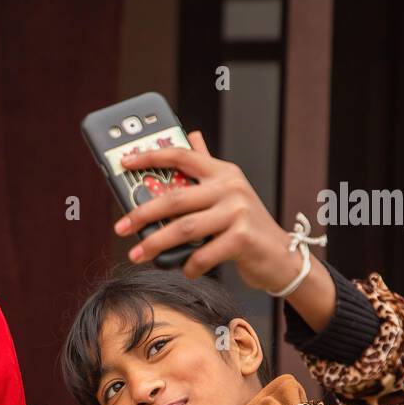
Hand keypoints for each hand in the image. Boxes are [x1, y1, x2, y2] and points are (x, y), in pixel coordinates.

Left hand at [115, 131, 303, 288]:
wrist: (282, 256)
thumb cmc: (247, 226)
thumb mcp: (228, 192)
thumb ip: (206, 167)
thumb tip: (191, 135)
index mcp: (222, 172)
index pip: (182, 156)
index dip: (150, 156)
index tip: (125, 162)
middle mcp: (230, 187)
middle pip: (175, 197)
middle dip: (142, 213)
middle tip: (120, 227)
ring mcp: (238, 211)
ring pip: (184, 228)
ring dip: (155, 243)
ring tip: (137, 254)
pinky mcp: (243, 238)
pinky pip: (203, 254)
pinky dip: (189, 265)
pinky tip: (185, 269)